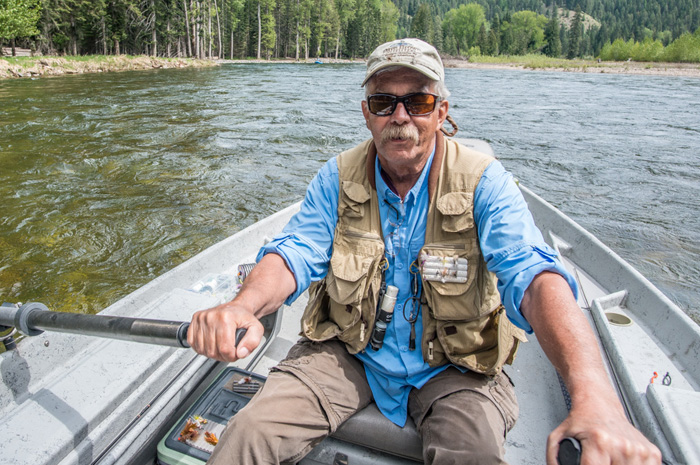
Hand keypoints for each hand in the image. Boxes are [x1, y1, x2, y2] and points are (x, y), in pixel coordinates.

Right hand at [188, 302, 263, 361]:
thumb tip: (241, 352)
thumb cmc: (243, 318)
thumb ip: (253, 342)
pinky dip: (202, 348)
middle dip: (223, 355)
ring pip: (203, 350)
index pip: (225, 349)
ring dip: (213, 352)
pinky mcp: (194, 321)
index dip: (232, 356)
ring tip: (221, 345)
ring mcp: (201, 319)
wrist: (235, 308)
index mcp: (226, 318)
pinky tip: (211, 342)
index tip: (236, 352)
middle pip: (213, 351)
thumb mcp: (256, 328)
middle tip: (229, 348)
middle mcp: (211, 317)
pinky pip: (193, 343)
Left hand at [547, 406, 661, 464]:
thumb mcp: (558, 436)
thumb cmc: (581, 419)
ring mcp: (639, 450)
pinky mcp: (652, 452)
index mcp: (600, 442)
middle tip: (597, 461)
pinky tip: (622, 461)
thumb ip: (554, 458)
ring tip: (610, 460)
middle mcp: (622, 445)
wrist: (598, 403)